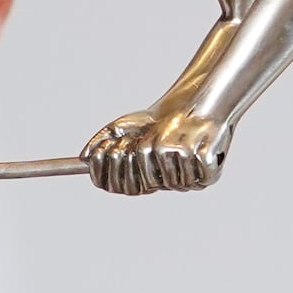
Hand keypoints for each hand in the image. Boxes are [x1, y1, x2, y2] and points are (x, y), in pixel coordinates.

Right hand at [85, 106, 230, 194]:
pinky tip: (188, 135)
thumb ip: (99, 141)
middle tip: (130, 140)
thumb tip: (84, 158)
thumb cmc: (156, 120)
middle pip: (133, 186)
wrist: (194, 106)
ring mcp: (185, 181)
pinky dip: (181, 144)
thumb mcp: (122, 127)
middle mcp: (162, 184)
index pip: (115, 185)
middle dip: (127, 157)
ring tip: (165, 132)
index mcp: (142, 179)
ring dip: (155, 145)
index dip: (107, 170)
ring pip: (158, 174)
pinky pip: (184, 165)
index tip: (107, 149)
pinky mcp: (208, 173)